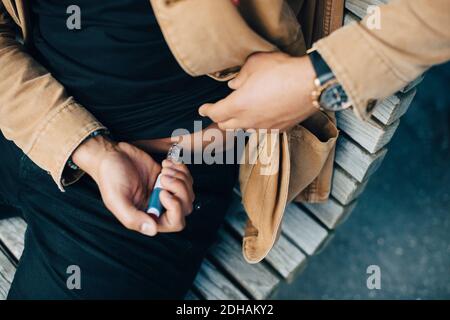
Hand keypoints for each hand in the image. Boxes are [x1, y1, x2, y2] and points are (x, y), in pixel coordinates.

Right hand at [72, 136, 194, 235]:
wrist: (111, 154)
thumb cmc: (109, 177)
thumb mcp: (116, 200)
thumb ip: (133, 218)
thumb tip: (152, 230)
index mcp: (147, 216)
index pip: (175, 223)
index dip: (175, 208)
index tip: (163, 192)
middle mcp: (158, 206)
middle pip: (186, 207)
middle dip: (180, 189)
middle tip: (164, 177)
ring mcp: (165, 191)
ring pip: (188, 192)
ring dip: (180, 177)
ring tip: (164, 170)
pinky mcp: (168, 177)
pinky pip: (186, 178)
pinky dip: (180, 168)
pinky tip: (166, 163)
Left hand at [199, 52, 317, 130]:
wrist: (310, 84)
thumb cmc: (281, 70)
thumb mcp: (254, 64)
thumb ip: (240, 76)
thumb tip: (234, 84)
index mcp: (238, 105)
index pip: (215, 113)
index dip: (206, 110)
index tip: (202, 109)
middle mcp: (249, 120)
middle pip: (227, 125)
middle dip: (220, 118)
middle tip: (219, 111)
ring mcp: (265, 127)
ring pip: (245, 129)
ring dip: (239, 123)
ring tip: (241, 113)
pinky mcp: (280, 128)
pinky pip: (263, 129)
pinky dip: (258, 124)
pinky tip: (262, 116)